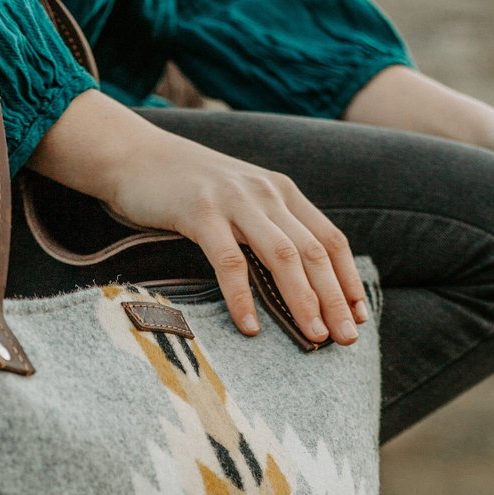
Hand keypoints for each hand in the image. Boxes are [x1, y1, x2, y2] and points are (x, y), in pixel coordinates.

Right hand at [30, 90, 367, 343]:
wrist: (132, 155)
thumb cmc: (186, 190)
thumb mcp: (238, 203)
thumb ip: (267, 229)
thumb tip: (295, 280)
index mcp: (282, 193)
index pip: (330, 239)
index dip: (349, 280)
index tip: (361, 317)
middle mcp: (266, 193)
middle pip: (314, 252)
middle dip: (336, 299)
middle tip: (346, 339)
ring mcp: (234, 201)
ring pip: (283, 256)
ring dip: (303, 300)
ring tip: (315, 336)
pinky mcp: (200, 212)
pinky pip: (229, 261)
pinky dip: (242, 297)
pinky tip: (251, 327)